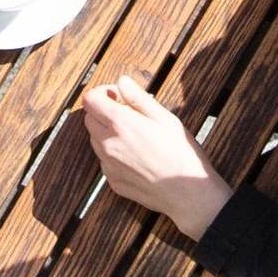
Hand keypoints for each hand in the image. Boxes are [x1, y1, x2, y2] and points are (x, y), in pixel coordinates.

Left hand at [80, 76, 233, 239]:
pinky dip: (113, 154)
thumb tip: (122, 82)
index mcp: (120, 124)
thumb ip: (139, 99)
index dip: (102, 93)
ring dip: (107, 133)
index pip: (90, 100)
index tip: (118, 96)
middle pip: (89, 119)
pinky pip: (105, 161)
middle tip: (128, 114)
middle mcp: (108, 144)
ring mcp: (108, 166)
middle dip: (103, 112)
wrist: (188, 194)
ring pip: (95, 140)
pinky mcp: (113, 182)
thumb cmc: (181, 153)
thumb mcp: (165, 119)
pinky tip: (137, 157)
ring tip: (134, 136)